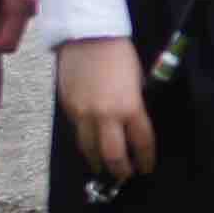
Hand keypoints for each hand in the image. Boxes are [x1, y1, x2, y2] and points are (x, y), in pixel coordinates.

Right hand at [57, 36, 152, 179]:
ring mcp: (84, 114)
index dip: (145, 160)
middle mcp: (106, 116)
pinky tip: (91, 145)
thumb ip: (135, 106)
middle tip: (124, 176)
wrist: (87, 36)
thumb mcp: (137, 82)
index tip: (146, 168)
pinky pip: (78, 134)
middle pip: (113, 156)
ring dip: (99, 162)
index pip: (142, 143)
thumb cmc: (119, 55)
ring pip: (90, 150)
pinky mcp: (68, 109)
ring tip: (104, 167)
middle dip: (120, 171)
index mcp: (130, 107)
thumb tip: (133, 126)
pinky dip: (86, 143)